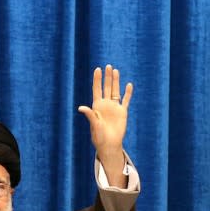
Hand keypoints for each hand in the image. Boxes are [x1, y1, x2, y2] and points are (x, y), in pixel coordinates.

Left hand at [78, 64, 133, 185]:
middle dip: (107, 77)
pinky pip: (125, 100)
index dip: (97, 80)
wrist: (109, 144)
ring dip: (116, 81)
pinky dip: (128, 93)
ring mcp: (114, 107)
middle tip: (108, 66)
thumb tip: (80, 108)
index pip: (97, 89)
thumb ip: (90, 115)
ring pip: (116, 91)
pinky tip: (129, 85)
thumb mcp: (94, 124)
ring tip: (115, 71)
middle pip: (107, 87)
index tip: (97, 69)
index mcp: (97, 106)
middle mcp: (106, 105)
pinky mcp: (122, 112)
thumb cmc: (99, 136)